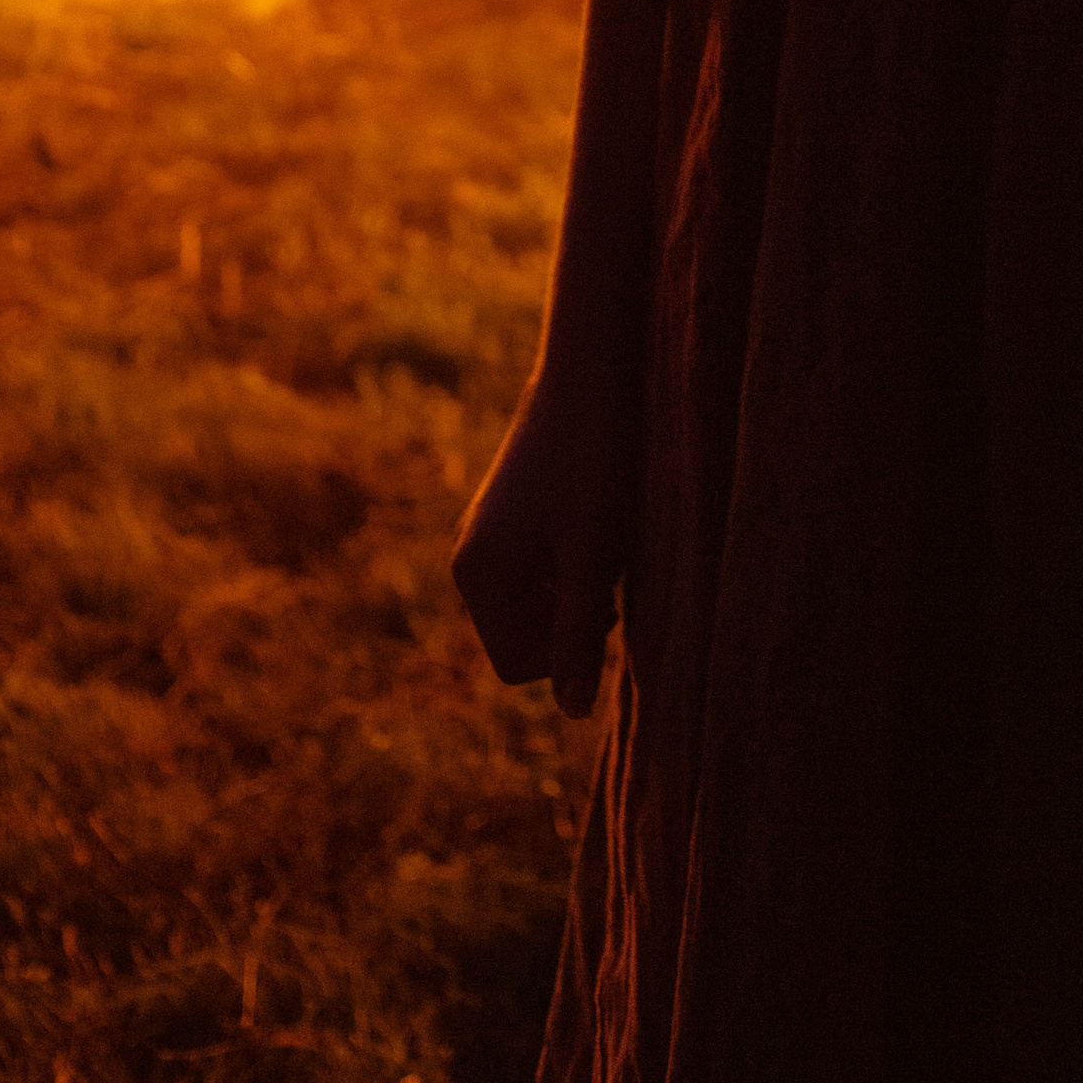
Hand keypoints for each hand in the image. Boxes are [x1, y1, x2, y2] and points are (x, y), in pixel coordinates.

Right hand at [451, 355, 638, 715]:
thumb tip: (572, 713)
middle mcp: (470, 559)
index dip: (568, 654)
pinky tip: (602, 521)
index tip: (607, 603)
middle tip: (612, 569)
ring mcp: (490, 535)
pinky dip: (574, 562)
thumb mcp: (594, 553)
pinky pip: (541, 571)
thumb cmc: (596, 460)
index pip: (517, 665)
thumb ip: (578, 634)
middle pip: (526, 638)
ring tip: (608, 539)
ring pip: (539, 604)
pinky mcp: (513, 515)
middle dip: (572, 620)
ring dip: (578, 591)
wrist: (592, 369)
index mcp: (477, 575)